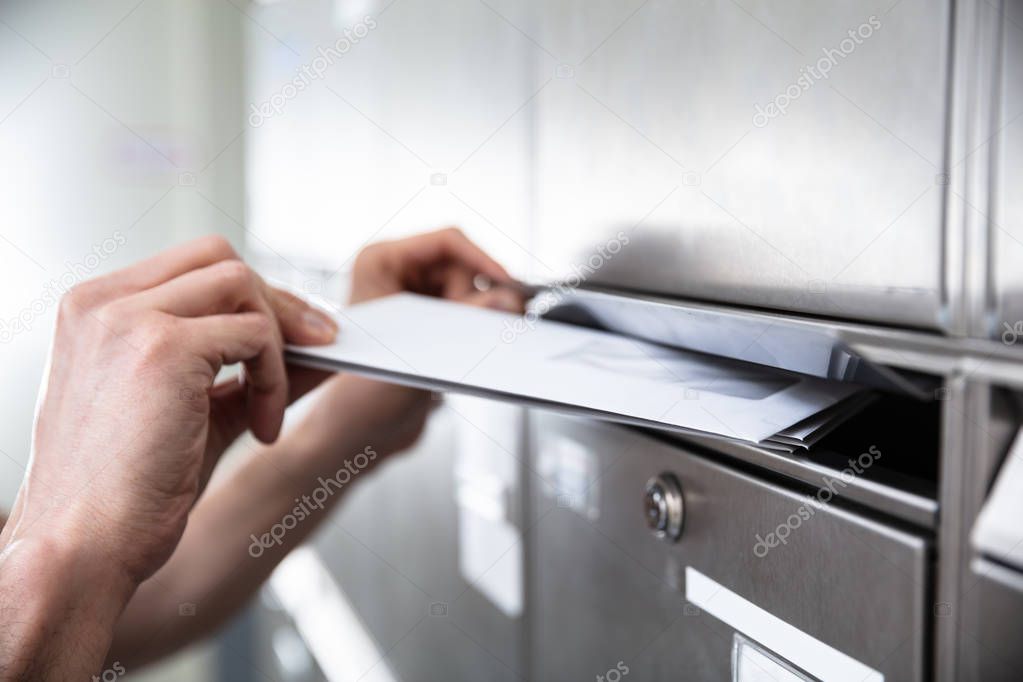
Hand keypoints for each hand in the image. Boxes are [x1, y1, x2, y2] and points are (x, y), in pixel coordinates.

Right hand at [0, 236, 336, 585]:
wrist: (81, 551)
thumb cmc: (126, 494)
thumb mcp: (197, 412)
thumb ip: (250, 372)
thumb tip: (320, 348)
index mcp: (93, 311)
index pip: (191, 265)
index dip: (249, 295)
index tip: (292, 333)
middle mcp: (102, 303)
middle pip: (220, 257)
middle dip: (277, 301)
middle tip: (319, 345)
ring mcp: (128, 319)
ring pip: (242, 284)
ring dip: (278, 342)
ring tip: (270, 408)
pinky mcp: (163, 348)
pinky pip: (255, 334)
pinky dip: (274, 379)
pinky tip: (261, 430)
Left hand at [289, 228, 524, 463]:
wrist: (361, 432)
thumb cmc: (365, 393)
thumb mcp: (420, 349)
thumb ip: (466, 319)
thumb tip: (506, 298)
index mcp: (380, 262)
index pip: (446, 241)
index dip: (484, 260)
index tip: (508, 285)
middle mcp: (396, 273)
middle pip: (463, 267)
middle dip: (475, 299)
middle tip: (474, 329)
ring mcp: (414, 295)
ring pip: (471, 291)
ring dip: (474, 318)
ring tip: (453, 346)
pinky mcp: (430, 320)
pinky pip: (469, 311)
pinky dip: (474, 328)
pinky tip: (458, 350)